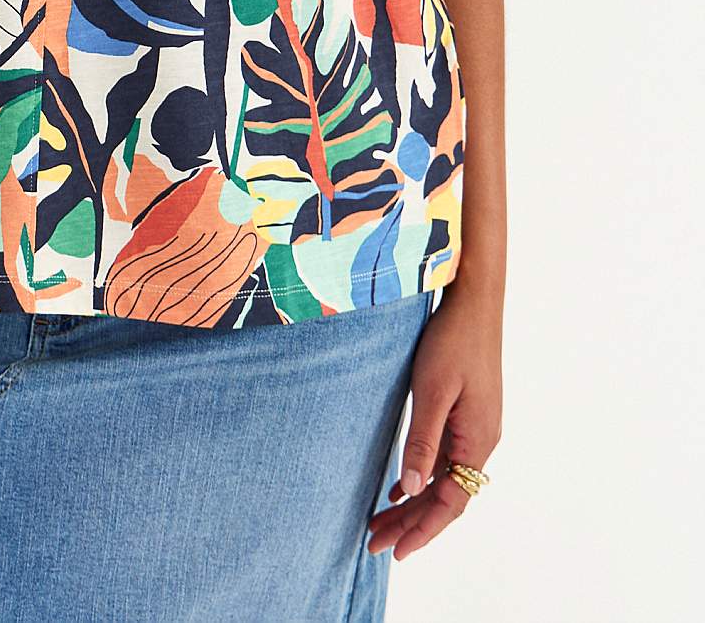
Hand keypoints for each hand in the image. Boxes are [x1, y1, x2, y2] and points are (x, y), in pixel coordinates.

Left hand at [365, 278, 502, 561]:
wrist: (474, 302)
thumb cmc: (452, 341)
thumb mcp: (432, 391)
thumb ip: (423, 441)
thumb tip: (412, 489)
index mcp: (477, 441)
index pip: (450, 503)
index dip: (422, 530)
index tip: (394, 552)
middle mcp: (481, 441)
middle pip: (445, 496)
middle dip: (410, 523)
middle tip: (373, 543)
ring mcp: (476, 428)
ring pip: (443, 479)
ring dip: (413, 502)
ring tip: (381, 521)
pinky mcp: (468, 413)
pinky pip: (445, 459)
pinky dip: (421, 476)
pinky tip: (400, 486)